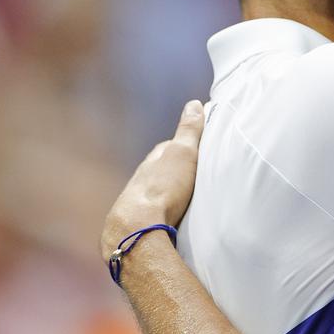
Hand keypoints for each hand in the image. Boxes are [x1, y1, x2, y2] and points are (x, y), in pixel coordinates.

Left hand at [100, 100, 203, 262]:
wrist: (138, 230)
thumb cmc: (164, 188)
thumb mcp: (183, 153)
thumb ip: (189, 130)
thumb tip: (193, 103)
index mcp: (153, 162)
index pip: (167, 148)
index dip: (183, 147)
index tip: (197, 148)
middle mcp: (141, 180)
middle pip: (159, 172)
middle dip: (174, 173)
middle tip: (193, 175)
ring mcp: (136, 204)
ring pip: (154, 195)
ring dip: (167, 196)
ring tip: (184, 202)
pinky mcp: (136, 226)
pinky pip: (151, 216)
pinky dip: (162, 215)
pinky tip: (170, 221)